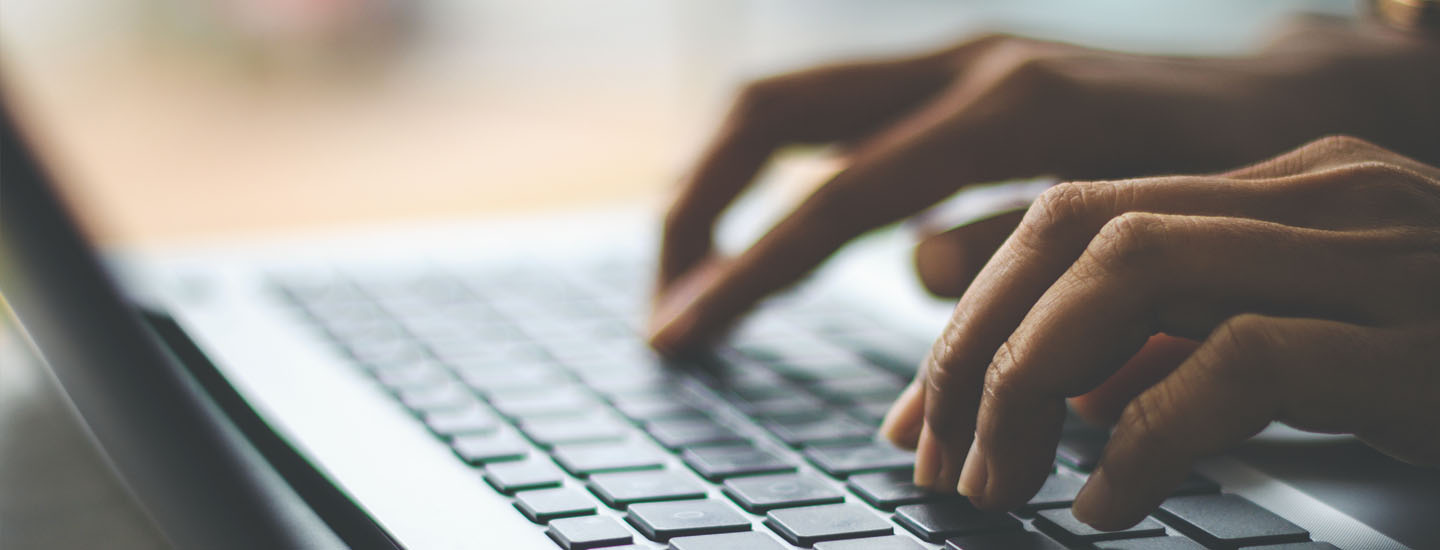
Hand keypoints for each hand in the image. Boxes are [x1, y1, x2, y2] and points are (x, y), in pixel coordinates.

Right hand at [648, 17, 1438, 354]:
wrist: (1297, 89)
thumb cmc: (1238, 168)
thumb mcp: (1147, 226)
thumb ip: (1022, 250)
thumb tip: (914, 271)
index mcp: (1009, 110)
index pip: (834, 199)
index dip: (747, 274)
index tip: (682, 335)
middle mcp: (963, 63)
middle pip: (770, 112)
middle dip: (694, 207)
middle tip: (667, 302)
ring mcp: (955, 57)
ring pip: (790, 103)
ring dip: (722, 187)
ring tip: (694, 276)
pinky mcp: (957, 73)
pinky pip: (835, 116)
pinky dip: (781, 176)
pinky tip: (771, 237)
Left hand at [881, 135, 1439, 529]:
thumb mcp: (1305, 361)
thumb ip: (1187, 354)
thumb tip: (1066, 401)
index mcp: (1288, 191)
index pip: (1075, 215)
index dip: (974, 312)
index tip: (920, 413)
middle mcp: (1327, 196)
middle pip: (1078, 229)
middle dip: (978, 346)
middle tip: (935, 457)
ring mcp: (1383, 257)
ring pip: (1134, 268)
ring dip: (1032, 380)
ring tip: (996, 481)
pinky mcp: (1423, 344)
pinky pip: (1240, 361)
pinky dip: (1147, 432)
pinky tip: (1104, 506)